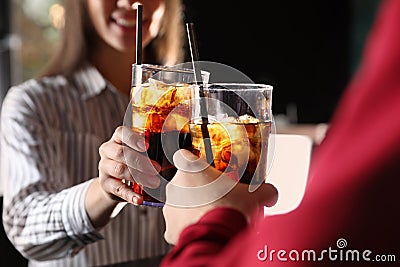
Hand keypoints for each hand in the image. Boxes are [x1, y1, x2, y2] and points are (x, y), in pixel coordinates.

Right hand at [98, 126, 160, 204]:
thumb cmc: (133, 163)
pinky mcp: (105, 184)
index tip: (146, 146)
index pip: (121, 133)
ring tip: (154, 183)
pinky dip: (130, 195)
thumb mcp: (138, 153)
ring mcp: (104, 167)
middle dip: (140, 161)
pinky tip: (139, 200)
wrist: (114, 184)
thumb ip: (153, 149)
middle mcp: (108, 151)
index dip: (133, 138)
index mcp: (117, 139)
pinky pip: (118, 189)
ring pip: (120, 170)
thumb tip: (183, 147)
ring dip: (138, 177)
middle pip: (121, 153)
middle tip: (157, 169)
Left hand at [163, 149, 277, 243]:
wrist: (218, 237)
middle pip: (184, 182)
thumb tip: (271, 194)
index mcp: (191, 169)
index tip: (201, 167)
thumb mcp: (254, 196)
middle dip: (197, 189)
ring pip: (180, 203)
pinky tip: (204, 229)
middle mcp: (176, 186)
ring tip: (211, 215)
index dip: (192, 161)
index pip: (183, 155)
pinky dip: (189, 226)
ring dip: (192, 208)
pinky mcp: (170, 227)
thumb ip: (263, 191)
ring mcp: (171, 207)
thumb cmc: (230, 211)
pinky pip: (179, 224)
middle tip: (215, 196)